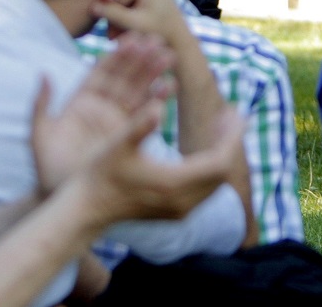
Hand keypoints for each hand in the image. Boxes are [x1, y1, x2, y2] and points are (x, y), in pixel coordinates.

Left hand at [31, 33, 175, 194]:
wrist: (63, 199)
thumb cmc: (47, 169)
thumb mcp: (40, 136)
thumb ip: (41, 105)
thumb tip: (44, 74)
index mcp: (81, 102)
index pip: (101, 73)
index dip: (116, 56)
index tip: (132, 39)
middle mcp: (102, 109)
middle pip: (124, 78)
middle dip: (140, 59)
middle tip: (157, 41)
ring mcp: (117, 122)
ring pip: (137, 92)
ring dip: (153, 74)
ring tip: (169, 57)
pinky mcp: (129, 137)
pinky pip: (145, 115)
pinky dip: (157, 100)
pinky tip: (169, 86)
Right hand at [78, 103, 245, 223]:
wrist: (86, 211)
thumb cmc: (99, 174)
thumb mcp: (116, 145)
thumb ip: (139, 125)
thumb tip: (158, 107)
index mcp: (173, 184)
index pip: (220, 160)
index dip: (232, 135)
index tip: (235, 111)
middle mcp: (183, 202)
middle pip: (223, 171)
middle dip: (231, 140)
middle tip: (229, 114)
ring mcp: (181, 211)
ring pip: (217, 182)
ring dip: (223, 153)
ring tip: (219, 126)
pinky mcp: (176, 214)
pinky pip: (207, 189)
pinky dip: (212, 166)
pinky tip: (204, 147)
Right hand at [90, 0, 190, 47]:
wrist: (174, 32)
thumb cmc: (159, 29)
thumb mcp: (136, 23)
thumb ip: (114, 14)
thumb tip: (91, 6)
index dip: (113, 13)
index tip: (116, 33)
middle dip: (112, 15)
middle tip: (112, 38)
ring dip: (114, 16)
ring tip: (115, 37)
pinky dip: (120, 13)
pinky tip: (120, 30)